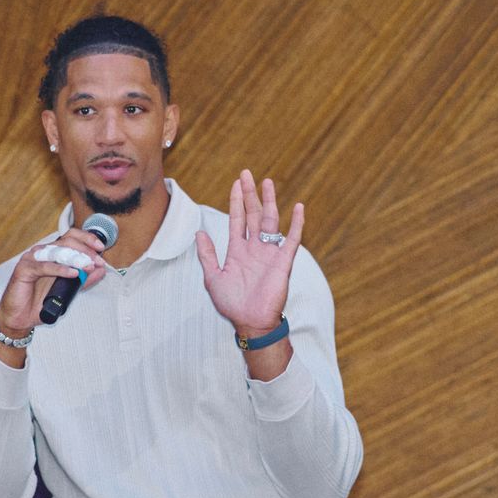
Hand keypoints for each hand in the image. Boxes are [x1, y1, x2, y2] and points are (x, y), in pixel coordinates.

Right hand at [0, 228, 111, 333]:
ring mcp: (32, 259)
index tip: (101, 248)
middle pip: (66, 241)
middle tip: (96, 261)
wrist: (21, 317)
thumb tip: (101, 270)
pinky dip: (60, 269)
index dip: (87, 239)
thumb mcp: (68, 291)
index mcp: (53, 253)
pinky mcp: (24, 269)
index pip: (71, 237)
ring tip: (87, 266)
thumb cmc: (39, 302)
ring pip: (57, 251)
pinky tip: (72, 273)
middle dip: (85, 250)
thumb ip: (84, 280)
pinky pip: (44, 266)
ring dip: (75, 258)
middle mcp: (43, 252)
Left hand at [195, 170, 302, 333]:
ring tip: (267, 182)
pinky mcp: (283, 262)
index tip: (236, 183)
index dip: (237, 201)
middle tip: (247, 174)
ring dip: (269, 202)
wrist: (250, 322)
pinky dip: (296, 223)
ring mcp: (270, 253)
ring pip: (270, 221)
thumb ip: (207, 254)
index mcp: (238, 251)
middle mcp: (254, 248)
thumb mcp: (213, 277)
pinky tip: (298, 207)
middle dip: (250, 194)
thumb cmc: (232, 304)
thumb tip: (199, 233)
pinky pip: (292, 239)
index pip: (238, 219)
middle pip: (254, 215)